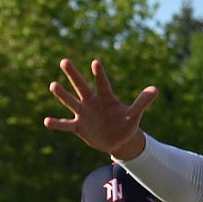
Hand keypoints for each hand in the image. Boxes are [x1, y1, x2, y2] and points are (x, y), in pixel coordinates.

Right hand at [43, 58, 157, 159]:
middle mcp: (92, 101)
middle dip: (74, 75)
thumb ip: (142, 102)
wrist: (118, 140)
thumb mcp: (135, 114)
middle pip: (81, 86)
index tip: (95, 62)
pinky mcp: (79, 126)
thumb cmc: (126, 123)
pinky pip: (66, 125)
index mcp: (106, 97)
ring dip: (62, 94)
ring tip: (53, 85)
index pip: (102, 83)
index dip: (100, 74)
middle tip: (65, 61)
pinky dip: (57, 124)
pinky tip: (46, 121)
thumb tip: (155, 89)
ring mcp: (84, 113)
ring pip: (71, 101)